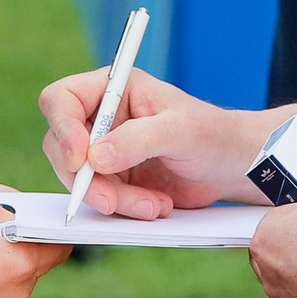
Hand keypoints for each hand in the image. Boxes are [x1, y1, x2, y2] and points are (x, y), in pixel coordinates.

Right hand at [36, 66, 264, 217]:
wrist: (234, 167)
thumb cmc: (214, 134)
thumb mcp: (181, 130)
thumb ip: (137, 139)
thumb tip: (94, 156)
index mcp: (114, 88)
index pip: (62, 99)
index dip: (62, 127)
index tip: (80, 158)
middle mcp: (102, 118)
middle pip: (62, 147)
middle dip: (86, 178)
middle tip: (111, 199)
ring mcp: (106, 151)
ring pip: (80, 180)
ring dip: (113, 199)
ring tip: (154, 205)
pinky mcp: (115, 180)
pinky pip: (101, 199)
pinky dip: (124, 209)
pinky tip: (156, 205)